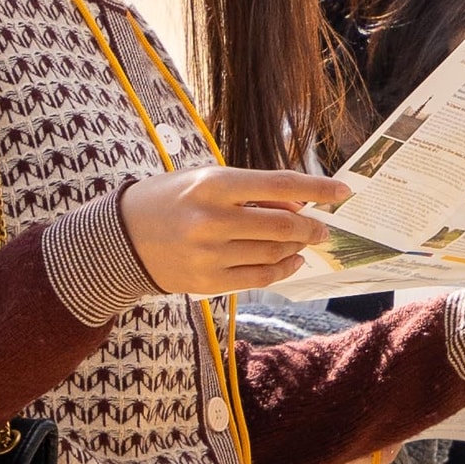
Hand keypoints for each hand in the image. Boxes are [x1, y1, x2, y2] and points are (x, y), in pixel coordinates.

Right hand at [125, 162, 344, 294]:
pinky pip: (260, 278)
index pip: (281, 184)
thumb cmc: (169, 200)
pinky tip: (292, 261)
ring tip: (305, 241)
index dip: (319, 188)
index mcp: (214, 184)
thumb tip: (300, 203)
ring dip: (298, 246)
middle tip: (323, 227)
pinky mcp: (208, 283)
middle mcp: (213, 220)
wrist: (120, 239)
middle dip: (312, 226)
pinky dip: (283, 269)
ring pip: (275, 252)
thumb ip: (252, 191)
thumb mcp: (206, 180)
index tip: (344, 191)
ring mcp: (211, 255)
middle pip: (284, 224)